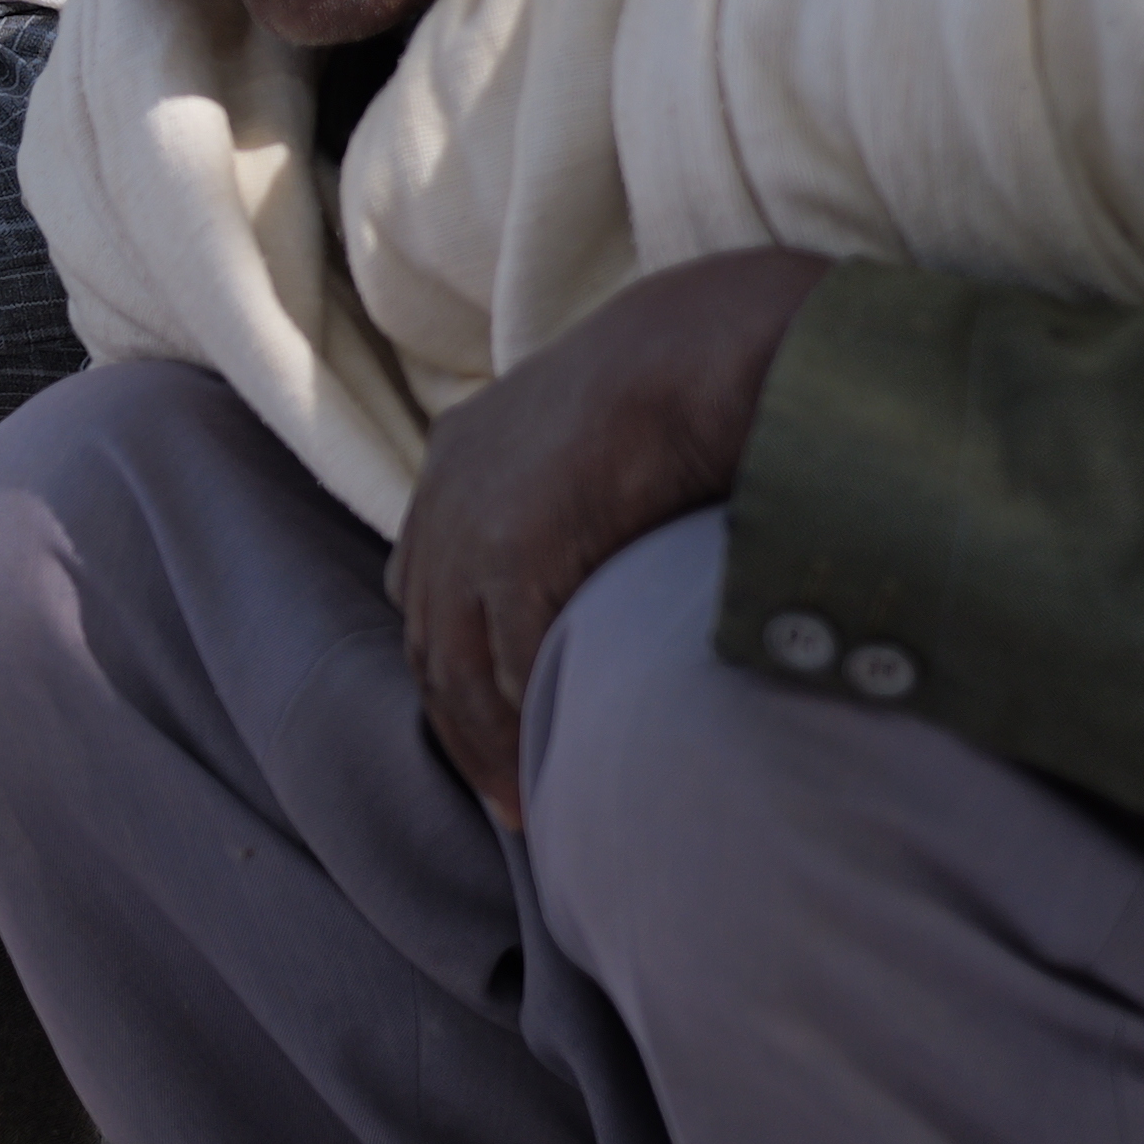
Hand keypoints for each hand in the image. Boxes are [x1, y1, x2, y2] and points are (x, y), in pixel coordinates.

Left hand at [390, 250, 829, 817]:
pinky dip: (519, 720)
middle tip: (502, 794)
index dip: (451, 656)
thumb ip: (587, 484)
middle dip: (459, 722)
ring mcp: (469, 523)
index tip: (484, 717)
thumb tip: (618, 538)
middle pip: (427, 637)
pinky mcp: (510, 551)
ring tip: (524, 804)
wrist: (716, 338)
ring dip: (485, 742)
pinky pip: (502, 661)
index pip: (427, 582)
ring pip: (455, 665)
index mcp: (462, 457)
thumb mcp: (612, 427)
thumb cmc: (695, 375)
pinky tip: (548, 765)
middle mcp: (446, 493)